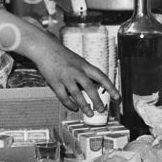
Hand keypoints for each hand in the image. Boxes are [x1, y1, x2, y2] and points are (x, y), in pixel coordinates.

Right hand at [0, 11, 117, 114]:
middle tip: (102, 110)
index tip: (117, 97)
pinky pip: (63, 96)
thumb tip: (94, 87)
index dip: (111, 88)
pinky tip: (74, 108)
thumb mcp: (77, 60)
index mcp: (84, 65)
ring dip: (84, 106)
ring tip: (89, 113)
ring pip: (77, 94)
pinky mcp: (55, 82)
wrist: (44, 48)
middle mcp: (76, 71)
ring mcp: (65, 77)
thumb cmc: (61, 55)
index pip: (101, 77)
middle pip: (90, 88)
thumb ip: (85, 72)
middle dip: (97, 100)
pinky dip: (69, 104)